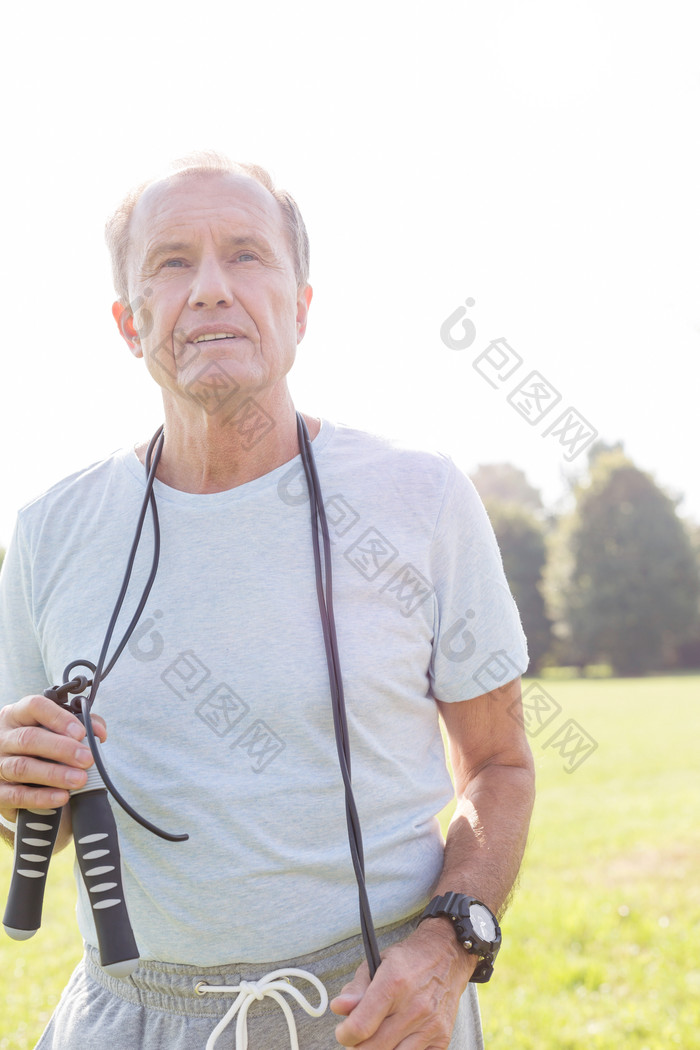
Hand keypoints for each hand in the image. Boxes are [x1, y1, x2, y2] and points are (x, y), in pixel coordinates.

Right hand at [0, 694, 106, 817]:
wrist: (18, 779)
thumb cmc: (41, 748)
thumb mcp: (56, 730)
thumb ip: (81, 724)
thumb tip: (99, 732)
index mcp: (17, 715)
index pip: (34, 706)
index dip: (59, 718)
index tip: (81, 732)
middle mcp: (3, 737)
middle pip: (28, 738)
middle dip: (62, 749)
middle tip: (87, 759)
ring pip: (22, 767)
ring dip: (54, 775)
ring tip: (79, 780)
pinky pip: (17, 795)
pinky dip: (41, 797)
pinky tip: (62, 797)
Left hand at [330, 919, 475, 1048]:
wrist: (447, 957)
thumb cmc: (409, 961)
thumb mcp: (376, 963)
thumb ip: (355, 989)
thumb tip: (339, 1008)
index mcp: (394, 983)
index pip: (361, 1026)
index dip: (345, 1034)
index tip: (343, 1031)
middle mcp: (414, 1007)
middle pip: (373, 1048)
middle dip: (357, 1045)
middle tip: (358, 1035)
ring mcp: (430, 1025)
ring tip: (377, 1036)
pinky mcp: (442, 1038)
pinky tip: (397, 1039)